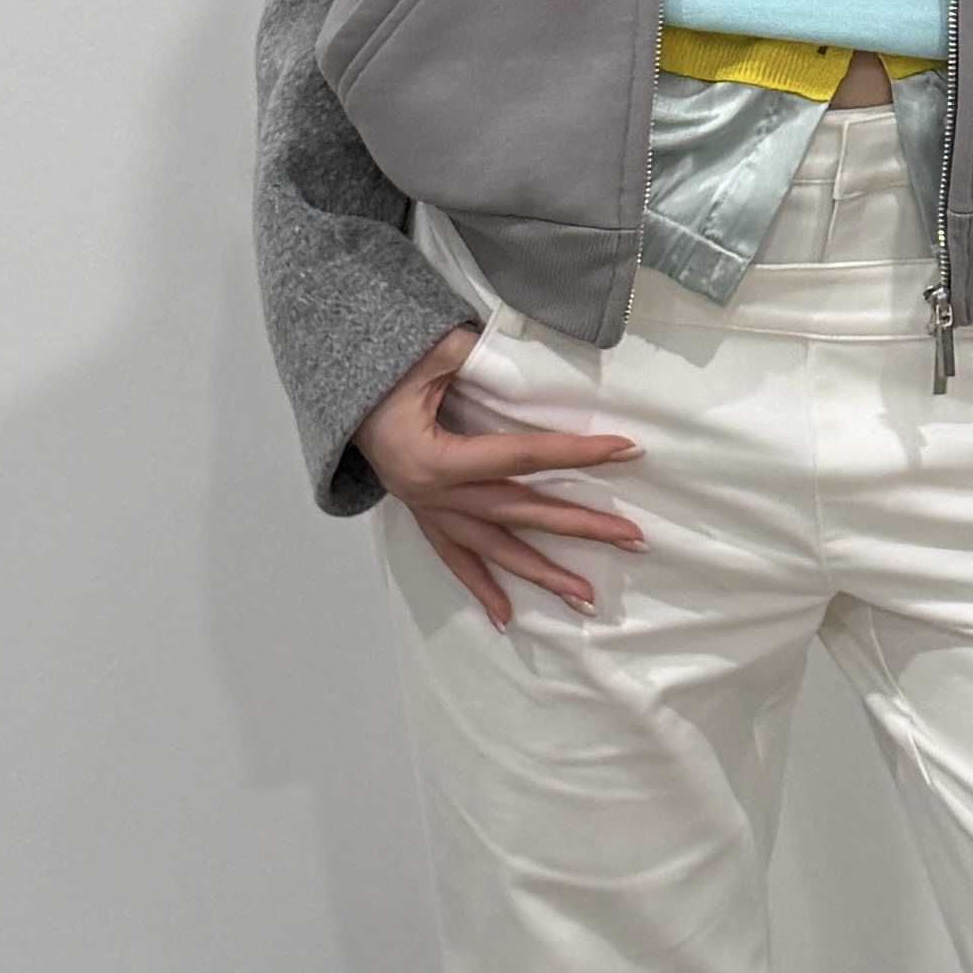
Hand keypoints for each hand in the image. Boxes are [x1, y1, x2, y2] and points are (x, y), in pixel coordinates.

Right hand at [357, 325, 643, 629]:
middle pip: (520, 512)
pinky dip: (481, 587)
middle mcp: (436, 494)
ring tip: (587, 599)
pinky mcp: (425, 516)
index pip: (522, 455)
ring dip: (542, 575)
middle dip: (579, 526)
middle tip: (633, 539)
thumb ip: (478, 359)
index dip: (576, 452)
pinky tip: (507, 618)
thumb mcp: (433, 355)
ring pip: (494, 550)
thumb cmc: (386, 372)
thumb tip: (531, 364)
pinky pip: (456, 559)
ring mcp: (430, 511)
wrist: (338, 396)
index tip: (626, 450)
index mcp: (438, 458)